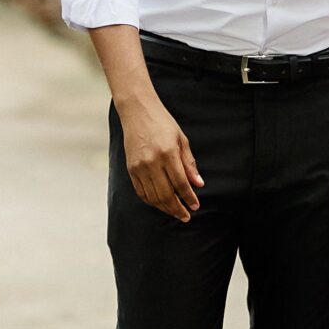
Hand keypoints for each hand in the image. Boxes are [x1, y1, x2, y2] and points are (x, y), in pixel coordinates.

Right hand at [119, 92, 204, 221]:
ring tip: (175, 212)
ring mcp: (139, 167)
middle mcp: (152, 162)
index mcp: (167, 153)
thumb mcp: (181, 139)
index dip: (189, 197)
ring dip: (165, 208)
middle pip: (165, 194)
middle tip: (186, 216)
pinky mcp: (131, 169)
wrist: (137, 112)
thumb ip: (189, 163)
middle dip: (177, 209)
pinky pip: (141, 192)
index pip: (180, 183)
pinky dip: (152, 201)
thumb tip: (198, 184)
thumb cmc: (163, 123)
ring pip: (153, 197)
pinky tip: (160, 204)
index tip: (195, 206)